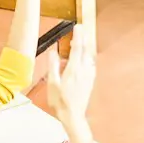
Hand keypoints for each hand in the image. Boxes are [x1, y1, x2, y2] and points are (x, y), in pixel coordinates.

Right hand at [48, 24, 95, 142]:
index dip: (78, 36)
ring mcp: (89, 76)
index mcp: (74, 70)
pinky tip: (84, 60)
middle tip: (80, 31)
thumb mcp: (52, 83)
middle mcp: (84, 71)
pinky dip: (87, 58)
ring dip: (85, 49)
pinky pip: (91, 65)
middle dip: (83, 39)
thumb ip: (53, 65)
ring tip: (80, 44)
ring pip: (89, 58)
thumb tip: (53, 51)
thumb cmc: (60, 101)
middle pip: (86, 50)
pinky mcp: (90, 81)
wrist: (73, 116)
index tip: (78, 26)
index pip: (78, 48)